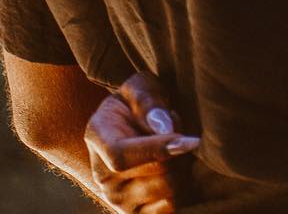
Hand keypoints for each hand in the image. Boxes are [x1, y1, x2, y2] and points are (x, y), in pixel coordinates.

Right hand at [84, 72, 197, 213]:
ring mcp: (118, 200)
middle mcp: (103, 176)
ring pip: (168, 192)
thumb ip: (149, 102)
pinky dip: (182, 188)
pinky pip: (170, 208)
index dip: (157, 150)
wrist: (130, 125)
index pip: (122, 156)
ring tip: (175, 146)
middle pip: (156, 174)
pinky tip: (176, 168)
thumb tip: (165, 129)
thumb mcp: (140, 86)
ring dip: (183, 167)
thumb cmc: (138, 102)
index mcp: (98, 139)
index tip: (190, 140)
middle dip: (179, 150)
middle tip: (178, 128)